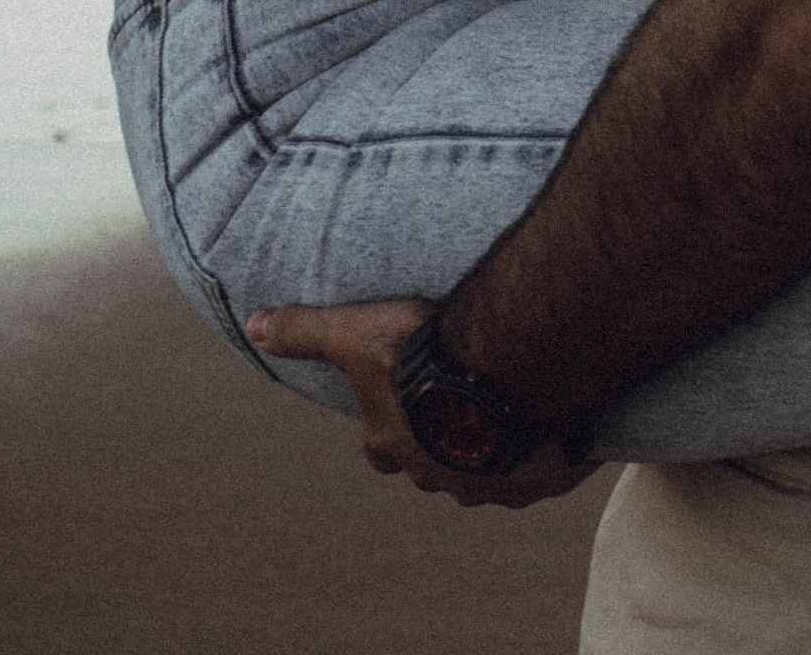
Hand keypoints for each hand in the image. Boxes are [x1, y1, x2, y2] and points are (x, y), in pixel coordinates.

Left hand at [244, 296, 599, 511]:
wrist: (506, 367)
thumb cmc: (425, 351)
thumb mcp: (352, 333)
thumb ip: (305, 331)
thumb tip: (252, 326)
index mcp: (395, 443)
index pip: (380, 448)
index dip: (387, 426)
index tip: (401, 400)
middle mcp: (439, 473)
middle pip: (434, 465)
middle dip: (442, 440)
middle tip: (459, 399)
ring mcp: (492, 483)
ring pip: (488, 475)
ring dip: (494, 449)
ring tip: (512, 406)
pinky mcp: (541, 478)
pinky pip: (543, 473)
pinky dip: (548, 453)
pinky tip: (558, 422)